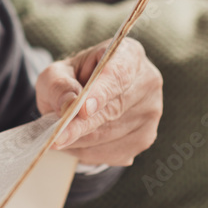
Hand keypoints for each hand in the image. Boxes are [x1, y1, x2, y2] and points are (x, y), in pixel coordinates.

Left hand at [36, 38, 162, 165]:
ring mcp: (151, 112)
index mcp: (128, 54)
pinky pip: (112, 152)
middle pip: (114, 109)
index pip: (118, 74)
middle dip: (82, 126)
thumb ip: (58, 86)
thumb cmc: (72, 81)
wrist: (87, 99)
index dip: (102, 93)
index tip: (83, 110)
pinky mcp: (146, 138)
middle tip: (56, 138)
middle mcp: (148, 81)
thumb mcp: (56, 75)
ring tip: (59, 137)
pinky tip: (76, 142)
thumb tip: (69, 106)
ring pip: (111, 135)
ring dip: (81, 141)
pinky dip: (88, 152)